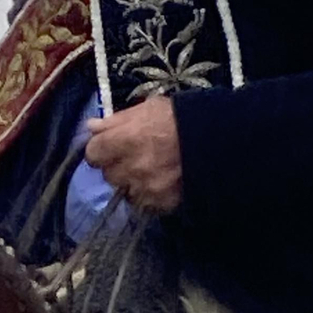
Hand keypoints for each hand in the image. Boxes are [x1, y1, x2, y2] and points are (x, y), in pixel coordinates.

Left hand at [85, 97, 182, 213]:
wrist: (220, 143)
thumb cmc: (182, 118)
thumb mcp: (149, 109)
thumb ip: (117, 120)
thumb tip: (92, 127)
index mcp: (123, 141)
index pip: (92, 153)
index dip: (101, 149)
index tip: (111, 146)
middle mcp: (129, 168)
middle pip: (108, 174)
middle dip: (117, 166)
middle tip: (135, 157)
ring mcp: (144, 189)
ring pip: (125, 190)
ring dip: (132, 182)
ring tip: (151, 170)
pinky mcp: (160, 204)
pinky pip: (145, 202)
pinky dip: (150, 194)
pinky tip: (162, 182)